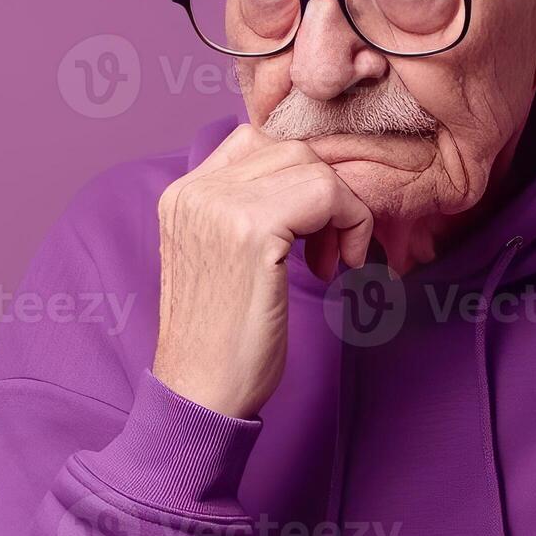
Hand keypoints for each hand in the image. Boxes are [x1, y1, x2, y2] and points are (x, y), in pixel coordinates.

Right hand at [152, 124, 373, 418]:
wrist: (200, 395)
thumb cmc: (223, 336)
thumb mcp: (225, 255)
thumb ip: (250, 208)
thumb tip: (312, 175)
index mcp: (183, 193)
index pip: (259, 140)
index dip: (303, 176)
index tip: (315, 226)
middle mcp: (195, 190)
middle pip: (292, 149)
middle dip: (326, 194)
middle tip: (330, 251)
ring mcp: (219, 206)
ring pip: (313, 167)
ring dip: (342, 212)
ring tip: (331, 262)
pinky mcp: (252, 230)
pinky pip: (327, 193)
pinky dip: (351, 225)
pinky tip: (339, 268)